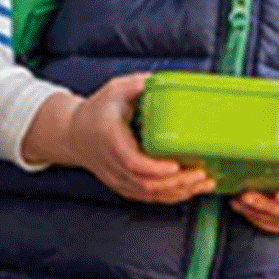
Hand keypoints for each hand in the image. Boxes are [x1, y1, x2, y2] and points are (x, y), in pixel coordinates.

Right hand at [24, 73, 212, 204]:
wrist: (73, 134)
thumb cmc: (96, 112)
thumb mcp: (113, 92)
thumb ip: (134, 86)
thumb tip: (156, 81)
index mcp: (111, 141)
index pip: (132, 162)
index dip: (155, 168)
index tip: (175, 165)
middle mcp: (114, 165)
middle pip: (146, 184)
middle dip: (177, 183)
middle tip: (202, 174)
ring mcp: (119, 179)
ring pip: (150, 195)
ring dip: (179, 192)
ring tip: (204, 182)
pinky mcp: (125, 187)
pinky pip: (149, 198)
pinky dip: (172, 196)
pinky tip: (191, 189)